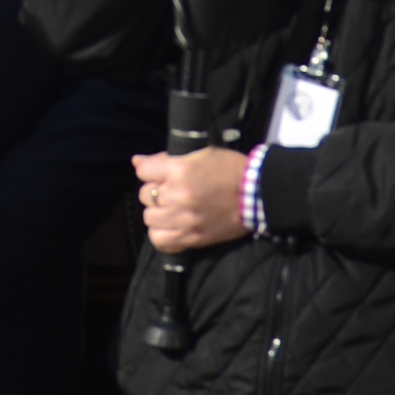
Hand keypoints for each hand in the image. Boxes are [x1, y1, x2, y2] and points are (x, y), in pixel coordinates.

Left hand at [134, 145, 248, 252]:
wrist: (256, 194)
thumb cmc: (230, 169)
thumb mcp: (200, 154)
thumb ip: (166, 159)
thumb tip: (137, 162)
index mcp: (179, 170)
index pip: (143, 171)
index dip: (149, 170)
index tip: (159, 173)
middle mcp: (177, 196)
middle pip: (145, 195)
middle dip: (155, 190)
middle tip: (171, 190)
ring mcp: (183, 219)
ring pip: (149, 218)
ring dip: (158, 212)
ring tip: (172, 208)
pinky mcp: (191, 237)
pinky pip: (160, 240)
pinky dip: (161, 234)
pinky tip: (171, 226)